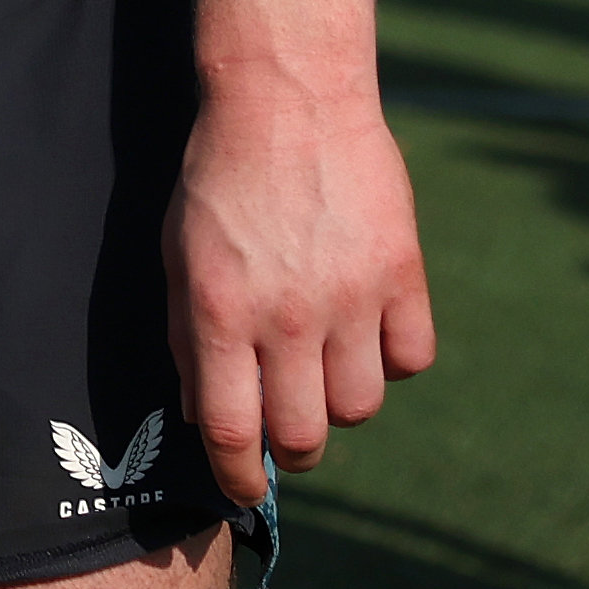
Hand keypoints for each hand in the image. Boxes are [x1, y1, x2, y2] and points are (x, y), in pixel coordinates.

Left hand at [169, 74, 437, 498]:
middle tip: (287, 437)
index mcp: (218, 312)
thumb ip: (186, 337)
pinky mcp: (404, 275)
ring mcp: (352, 297)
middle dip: (292, 452)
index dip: (236, 476)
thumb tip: (203, 416)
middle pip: (304, 433)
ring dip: (340, 405)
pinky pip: (411, 359)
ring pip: (361, 406)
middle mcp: (286, 315)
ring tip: (321, 374)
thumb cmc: (218, 178)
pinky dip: (391, 361)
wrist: (286, 99)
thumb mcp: (177, 254)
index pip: (232, 430)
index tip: (242, 489)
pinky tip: (366, 334)